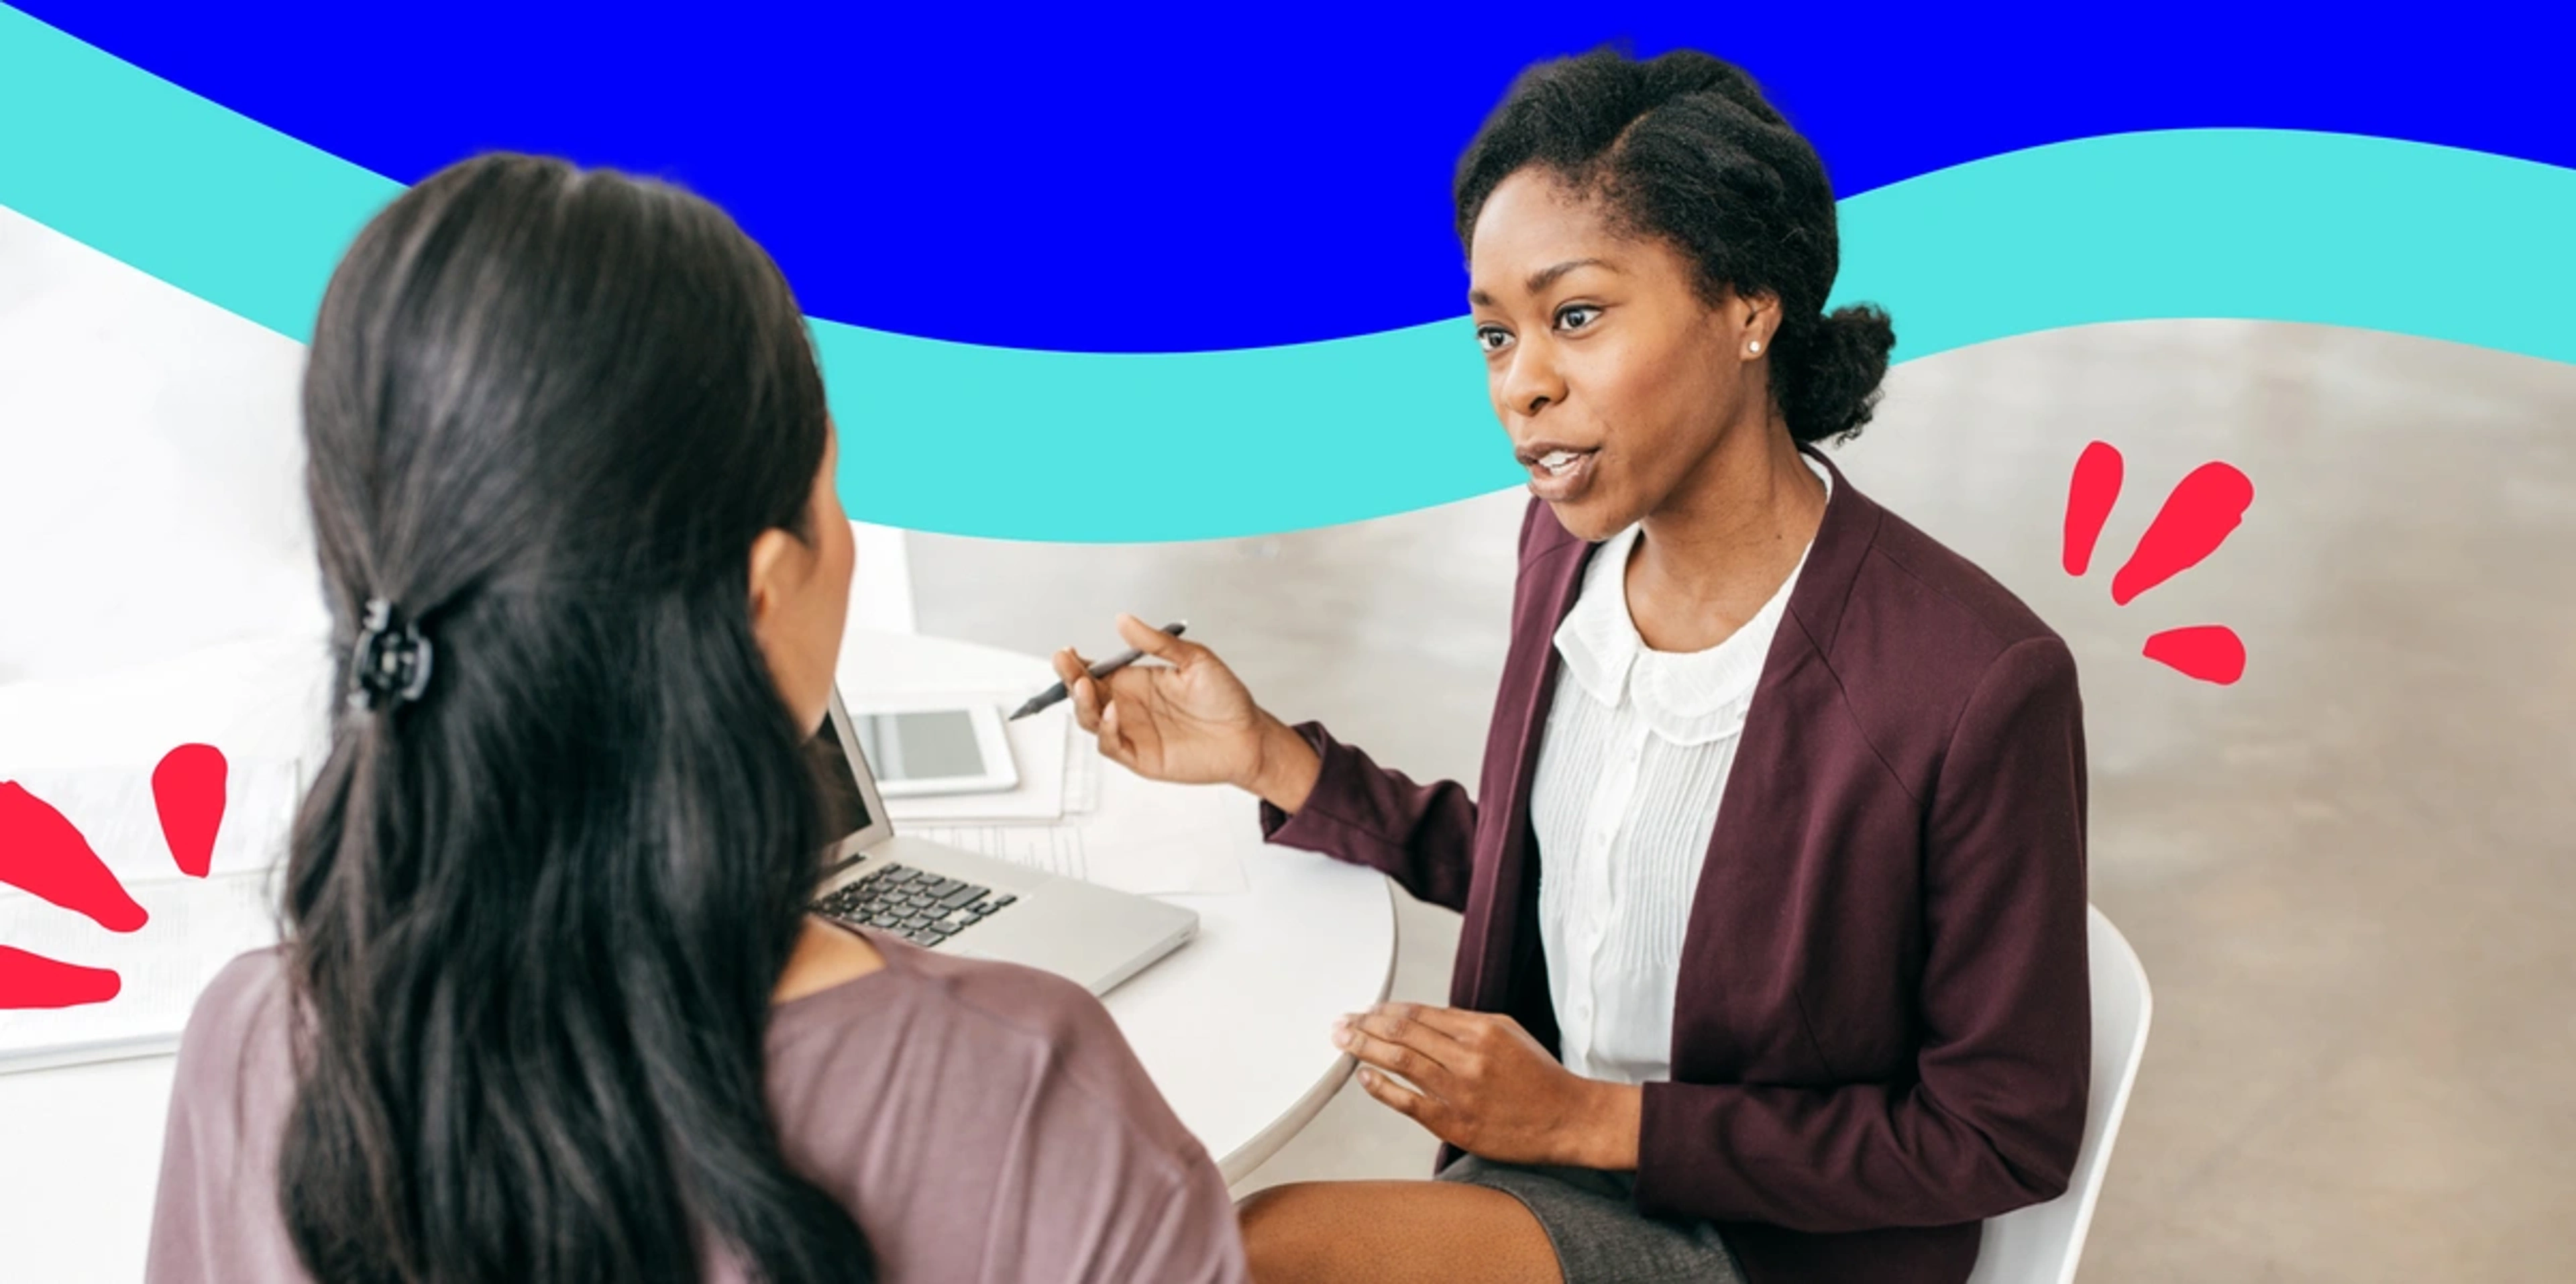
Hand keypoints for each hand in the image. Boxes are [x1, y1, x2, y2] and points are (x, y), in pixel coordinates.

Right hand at [1055, 615, 1316, 807]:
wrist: (1248, 736)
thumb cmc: (1225, 698)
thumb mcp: (1194, 659)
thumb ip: (1157, 642)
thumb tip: (1124, 620)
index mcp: (1136, 681)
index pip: (1095, 671)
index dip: (1076, 663)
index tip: (1067, 651)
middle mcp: (1128, 706)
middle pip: (1085, 694)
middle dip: (1069, 678)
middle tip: (1065, 663)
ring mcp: (1131, 732)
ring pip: (1090, 720)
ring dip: (1081, 703)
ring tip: (1082, 685)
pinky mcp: (1140, 757)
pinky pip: (1111, 745)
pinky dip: (1106, 730)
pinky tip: (1113, 712)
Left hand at [1334, 1002, 1641, 1169]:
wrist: (1567, 1119)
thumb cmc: (1538, 1076)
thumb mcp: (1507, 1032)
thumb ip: (1463, 1023)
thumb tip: (1418, 1018)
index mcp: (1481, 1029)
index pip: (1419, 1013)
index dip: (1385, 1010)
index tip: (1366, 1010)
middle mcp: (1467, 1056)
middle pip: (1402, 1031)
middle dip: (1364, 1024)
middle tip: (1340, 1022)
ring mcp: (1459, 1090)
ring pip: (1399, 1060)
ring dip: (1364, 1047)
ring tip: (1342, 1040)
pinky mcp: (1454, 1122)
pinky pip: (1407, 1101)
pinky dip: (1381, 1086)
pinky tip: (1364, 1076)